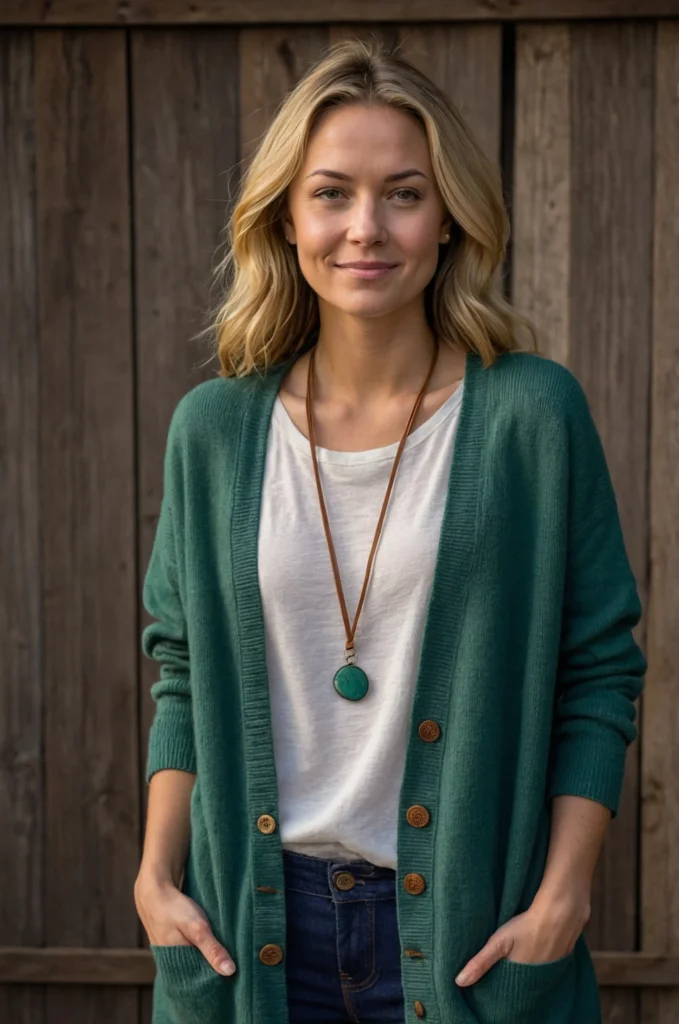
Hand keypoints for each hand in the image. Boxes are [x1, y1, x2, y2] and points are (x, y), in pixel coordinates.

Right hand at [134, 873, 236, 976]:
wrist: (154, 891)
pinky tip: (208, 941)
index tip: (233, 973)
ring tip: (222, 951)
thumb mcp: (197, 927)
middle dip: (212, 967)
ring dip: (205, 955)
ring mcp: (170, 951)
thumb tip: (230, 971)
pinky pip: (188, 949)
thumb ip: (212, 949)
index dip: (215, 977)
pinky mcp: (172, 940)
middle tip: (231, 961)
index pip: (200, 980)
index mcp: (176, 964)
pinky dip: (198, 947)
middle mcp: (171, 962)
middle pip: (196, 970)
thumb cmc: (175, 909)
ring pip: (192, 958)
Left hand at [454, 895, 589, 985]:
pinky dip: (543, 961)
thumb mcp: (498, 942)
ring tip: (520, 958)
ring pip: (539, 973)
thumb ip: (480, 962)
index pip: (510, 988)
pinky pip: (552, 964)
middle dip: (514, 977)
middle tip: (505, 967)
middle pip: (524, 981)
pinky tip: (539, 948)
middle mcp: (540, 975)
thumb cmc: (526, 926)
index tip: (491, 983)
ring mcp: (554, 965)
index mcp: (523, 975)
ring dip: (530, 969)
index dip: (501, 985)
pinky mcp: (564, 954)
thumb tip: (460, 982)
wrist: (559, 911)